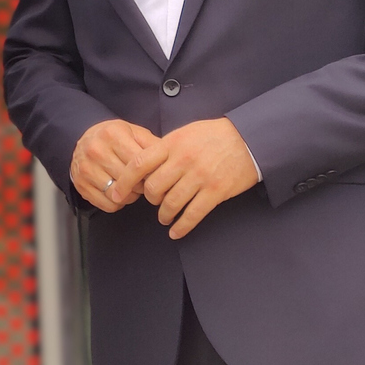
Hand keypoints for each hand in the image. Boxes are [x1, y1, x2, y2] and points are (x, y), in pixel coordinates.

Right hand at [70, 119, 160, 212]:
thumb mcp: (134, 132)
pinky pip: (107, 205)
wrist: (83, 139)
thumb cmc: (114, 138)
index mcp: (112, 135)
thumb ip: (152, 144)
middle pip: (129, 181)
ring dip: (130, 196)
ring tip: (132, 188)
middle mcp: (96, 150)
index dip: (151, 173)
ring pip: (118, 195)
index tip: (154, 175)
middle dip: (141, 186)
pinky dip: (117, 204)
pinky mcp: (80, 184)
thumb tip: (171, 161)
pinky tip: (119, 194)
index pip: (139, 164)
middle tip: (144, 183)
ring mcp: (85, 168)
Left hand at [127, 117, 258, 239]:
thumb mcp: (184, 133)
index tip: (116, 193)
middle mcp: (183, 160)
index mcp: (171, 144)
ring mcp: (200, 177)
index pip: (139, 164)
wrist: (249, 139)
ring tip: (164, 217)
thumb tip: (144, 164)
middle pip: (154, 188)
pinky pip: (193, 214)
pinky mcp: (216, 192)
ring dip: (164, 215)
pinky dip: (182, 226)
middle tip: (153, 201)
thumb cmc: (214, 135)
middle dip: (149, 199)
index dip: (125, 181)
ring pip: (171, 203)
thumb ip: (164, 148)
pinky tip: (176, 231)